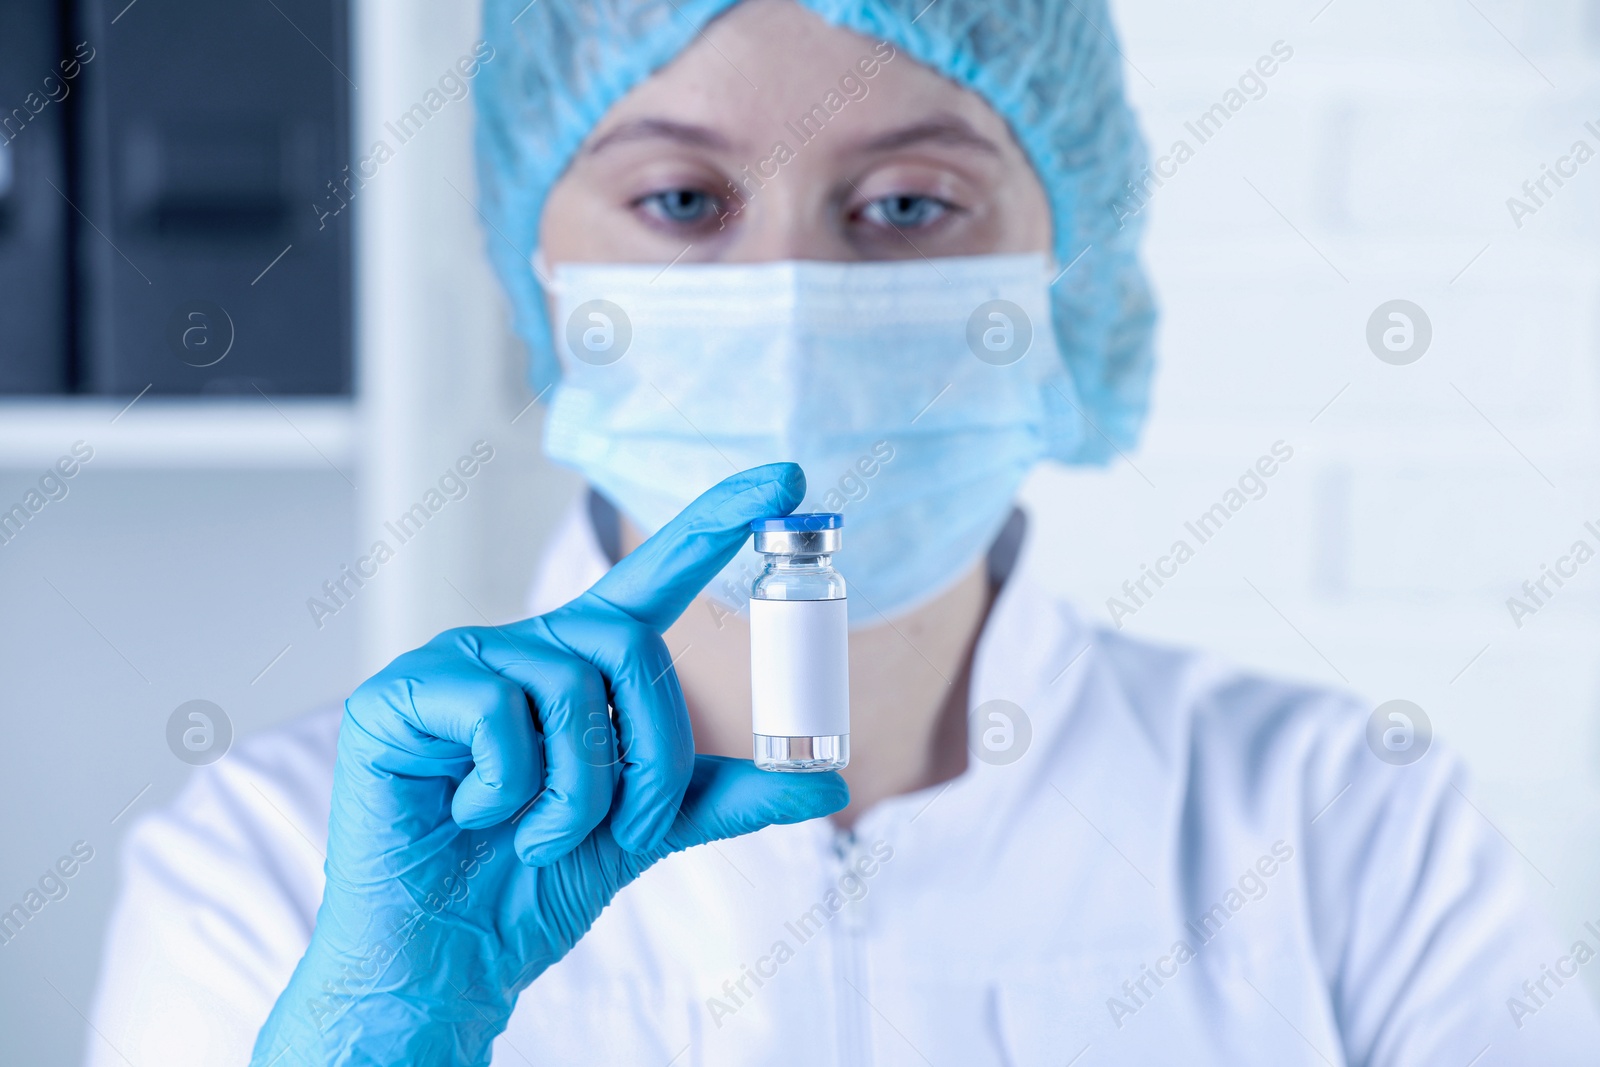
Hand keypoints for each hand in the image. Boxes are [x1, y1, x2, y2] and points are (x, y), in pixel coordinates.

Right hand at [251, 464, 846, 1065]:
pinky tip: (471, 815)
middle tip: (620, 829)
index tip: (789, 477)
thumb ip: (727, 795)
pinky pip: (497, 712)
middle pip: (634, 647)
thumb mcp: (646, 832)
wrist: (450, 959)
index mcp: (582, 670)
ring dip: (578, 792)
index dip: (718, 521)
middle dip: (650, 758)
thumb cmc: (531, 884)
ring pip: (574, 685)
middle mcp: (525, 650)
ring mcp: (461, 664)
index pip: (658, 578)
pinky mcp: (403, 693)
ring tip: (536, 834)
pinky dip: (507, 789)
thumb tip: (829, 780)